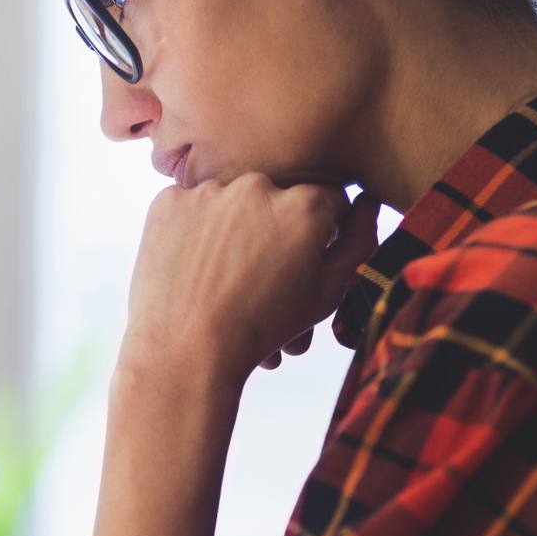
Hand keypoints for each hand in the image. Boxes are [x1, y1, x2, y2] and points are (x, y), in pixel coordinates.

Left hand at [123, 176, 380, 384]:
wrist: (186, 351)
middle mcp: (259, 184)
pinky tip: (196, 265)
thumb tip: (367, 202)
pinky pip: (191, 205)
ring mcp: (209, 189)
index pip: (328, 200)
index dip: (319, 232)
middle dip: (274, 227)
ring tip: (226, 274)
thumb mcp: (326, 293)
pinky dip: (193, 228)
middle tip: (260, 273)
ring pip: (232, 198)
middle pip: (277, 196)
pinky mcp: (168, 200)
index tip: (302, 259)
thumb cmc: (263, 327)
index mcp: (307, 204)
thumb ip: (357, 242)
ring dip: (234, 225)